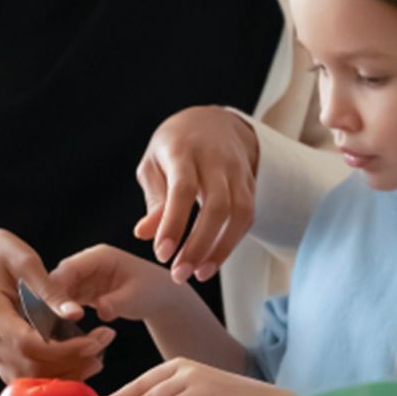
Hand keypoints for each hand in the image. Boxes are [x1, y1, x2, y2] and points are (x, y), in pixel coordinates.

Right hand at [0, 225, 113, 383]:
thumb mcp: (25, 261)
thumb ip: (50, 290)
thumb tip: (77, 315)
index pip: (26, 343)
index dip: (64, 349)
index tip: (94, 341)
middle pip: (29, 367)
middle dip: (71, 362)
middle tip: (103, 343)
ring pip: (27, 377)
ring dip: (65, 373)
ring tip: (97, 354)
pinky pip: (24, 373)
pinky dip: (52, 372)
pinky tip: (77, 358)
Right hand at [47, 244, 176, 324]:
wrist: (162, 298)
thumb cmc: (153, 291)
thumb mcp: (136, 297)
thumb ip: (116, 303)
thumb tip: (100, 310)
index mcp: (100, 256)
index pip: (68, 269)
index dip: (56, 289)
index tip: (54, 311)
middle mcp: (88, 264)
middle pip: (58, 280)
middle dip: (52, 301)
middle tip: (47, 326)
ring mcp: (84, 277)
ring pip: (59, 293)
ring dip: (55, 310)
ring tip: (51, 331)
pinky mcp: (84, 291)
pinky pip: (66, 302)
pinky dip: (62, 315)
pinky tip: (59, 331)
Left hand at [133, 106, 260, 284]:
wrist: (213, 121)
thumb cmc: (174, 147)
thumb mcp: (154, 164)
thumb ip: (155, 199)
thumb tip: (145, 235)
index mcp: (184, 151)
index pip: (183, 189)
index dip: (174, 223)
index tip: (162, 254)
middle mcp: (216, 159)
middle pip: (217, 205)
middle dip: (200, 244)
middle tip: (180, 274)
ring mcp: (238, 170)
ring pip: (240, 212)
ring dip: (221, 248)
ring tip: (200, 274)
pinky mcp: (251, 182)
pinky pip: (248, 215)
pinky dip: (233, 241)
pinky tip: (214, 259)